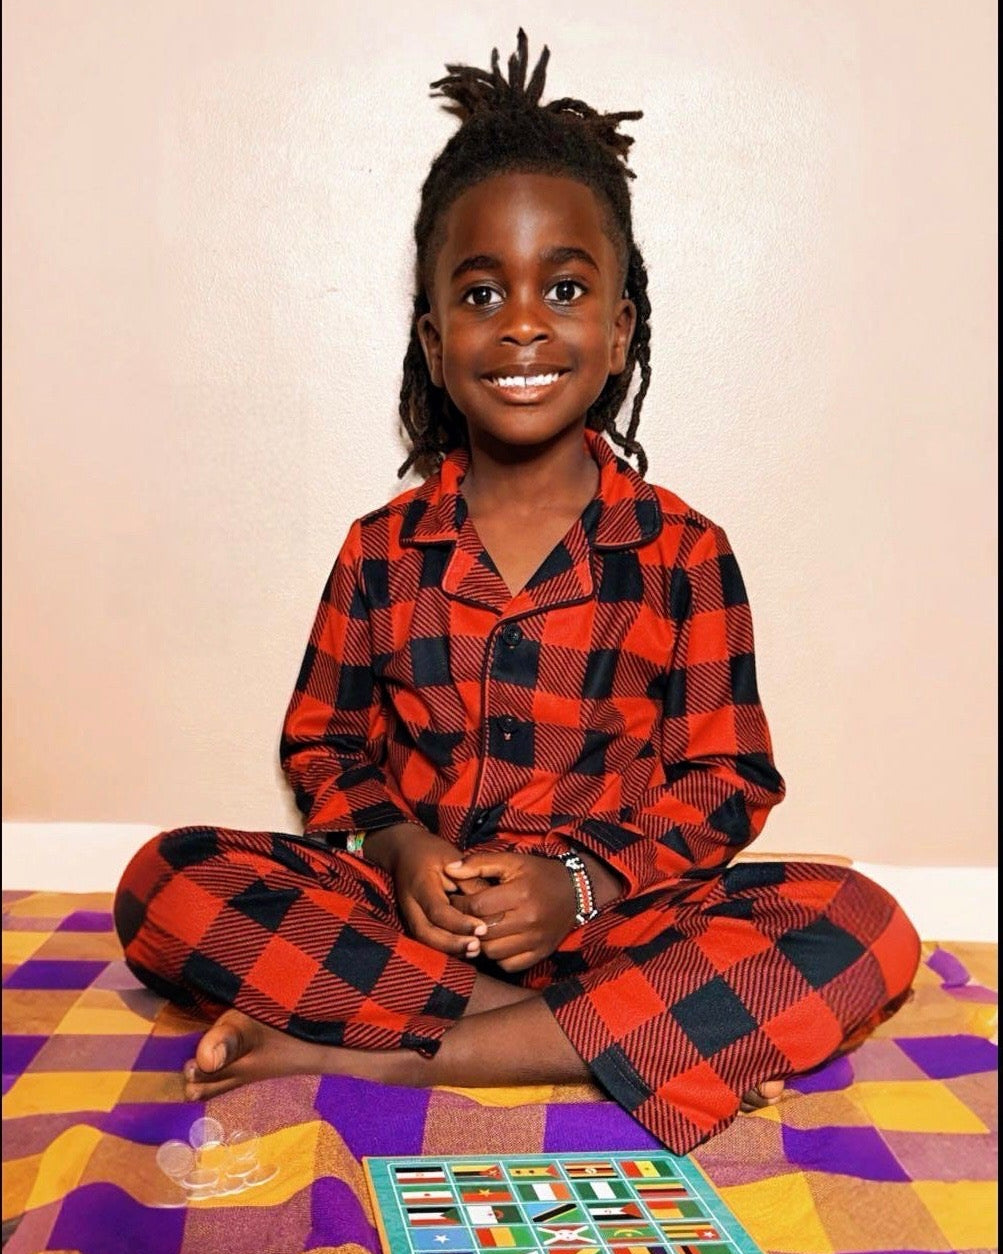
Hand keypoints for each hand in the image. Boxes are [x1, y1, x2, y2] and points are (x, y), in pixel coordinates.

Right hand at [364, 824, 488, 958]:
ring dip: (450, 949)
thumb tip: (492, 905)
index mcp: (420, 885)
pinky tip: (466, 950)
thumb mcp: (453, 858)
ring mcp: (409, 915)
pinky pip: (428, 939)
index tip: (482, 928)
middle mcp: (410, 904)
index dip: (459, 922)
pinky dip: (446, 947)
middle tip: (478, 946)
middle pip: (426, 932)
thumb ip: (470, 881)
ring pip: (426, 940)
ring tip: (475, 950)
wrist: (405, 852)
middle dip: (452, 943)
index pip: (438, 910)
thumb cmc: (433, 853)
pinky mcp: (414, 921)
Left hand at [444, 851, 577, 972]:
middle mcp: (529, 919)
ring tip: (478, 929)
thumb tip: (449, 870)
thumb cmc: (538, 873)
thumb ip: (479, 863)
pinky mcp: (540, 954)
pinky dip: (498, 957)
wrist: (576, 891)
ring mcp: (536, 940)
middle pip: (482, 932)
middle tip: (461, 916)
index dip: (459, 904)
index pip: (477, 906)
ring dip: (480, 942)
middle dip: (466, 924)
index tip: (455, 900)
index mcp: (520, 893)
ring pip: (492, 952)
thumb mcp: (511, 861)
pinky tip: (497, 941)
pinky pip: (508, 965)